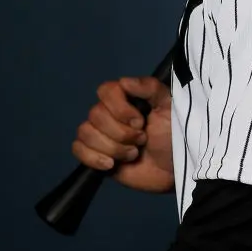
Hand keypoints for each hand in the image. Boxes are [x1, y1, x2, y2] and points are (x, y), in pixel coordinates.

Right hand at [71, 76, 174, 193]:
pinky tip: (111, 164)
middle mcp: (109, 113)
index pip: (105, 90)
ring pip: (86, 133)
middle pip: (95, 115)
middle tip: (142, 140)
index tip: (139, 121)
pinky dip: (93, 157)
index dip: (119, 107)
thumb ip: (149, 88)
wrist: (173, 169)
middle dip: (121, 133)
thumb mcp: (169, 106)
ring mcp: (101, 134)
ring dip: (113, 147)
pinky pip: (77, 149)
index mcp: (125, 98)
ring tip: (133, 154)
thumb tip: (123, 81)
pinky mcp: (95, 155)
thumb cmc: (173, 134)